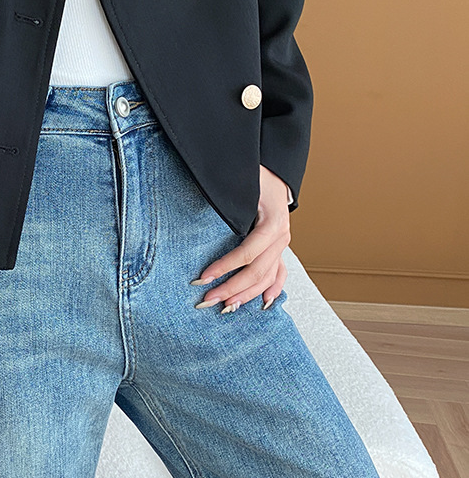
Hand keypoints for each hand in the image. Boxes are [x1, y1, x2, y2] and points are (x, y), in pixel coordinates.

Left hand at [191, 165, 290, 311]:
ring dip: (247, 294)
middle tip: (207, 300)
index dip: (224, 267)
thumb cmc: (255, 175)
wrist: (275, 169)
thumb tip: (195, 208)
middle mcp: (281, 236)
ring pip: (267, 277)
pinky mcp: (280, 247)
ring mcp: (283, 244)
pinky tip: (265, 303)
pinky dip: (273, 289)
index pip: (247, 253)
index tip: (202, 278)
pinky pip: (279, 273)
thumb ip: (225, 200)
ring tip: (227, 307)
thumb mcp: (242, 184)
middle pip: (257, 271)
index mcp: (272, 223)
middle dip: (231, 288)